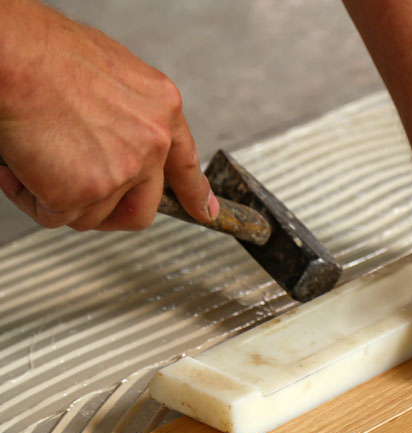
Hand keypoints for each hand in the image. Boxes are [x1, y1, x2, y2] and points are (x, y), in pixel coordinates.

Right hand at [0, 0, 216, 230]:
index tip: (205, 212)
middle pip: (143, 207)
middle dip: (111, 211)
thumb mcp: (114, 72)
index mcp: (162, 110)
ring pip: (93, 214)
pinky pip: (55, 215)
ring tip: (35, 158)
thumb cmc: (47, 52)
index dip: (195, 194)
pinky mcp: (85, 192)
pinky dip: (30, 197)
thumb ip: (128, 112)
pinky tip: (18, 166)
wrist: (16, 55)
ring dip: (59, 197)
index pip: (186, 165)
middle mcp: (152, 143)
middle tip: (79, 197)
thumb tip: (115, 132)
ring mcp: (122, 171)